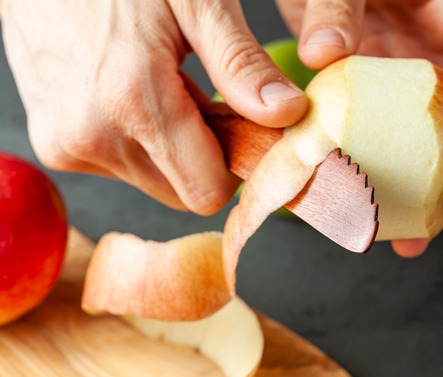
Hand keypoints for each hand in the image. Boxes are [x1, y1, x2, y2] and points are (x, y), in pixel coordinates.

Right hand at [1, 0, 308, 213]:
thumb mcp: (196, 1)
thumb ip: (241, 64)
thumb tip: (288, 114)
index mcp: (132, 102)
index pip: (208, 191)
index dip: (238, 164)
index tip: (251, 130)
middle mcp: (91, 136)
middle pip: (182, 191)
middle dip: (207, 155)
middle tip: (209, 97)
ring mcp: (66, 144)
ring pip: (153, 180)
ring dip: (173, 147)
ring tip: (167, 84)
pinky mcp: (54, 144)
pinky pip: (120, 166)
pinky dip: (140, 140)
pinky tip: (136, 90)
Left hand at [277, 0, 442, 256]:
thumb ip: (338, 5)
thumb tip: (326, 54)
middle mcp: (437, 48)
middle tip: (426, 232)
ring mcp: (406, 68)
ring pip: (418, 133)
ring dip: (405, 183)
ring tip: (392, 236)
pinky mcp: (374, 82)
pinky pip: (378, 127)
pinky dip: (368, 159)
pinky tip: (355, 196)